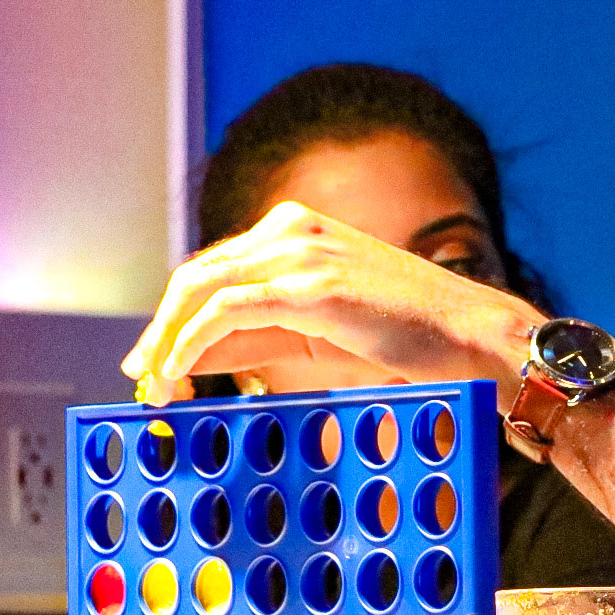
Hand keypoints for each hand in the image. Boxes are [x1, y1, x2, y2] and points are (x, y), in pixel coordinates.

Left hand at [122, 201, 541, 405]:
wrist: (469, 333)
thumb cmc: (406, 335)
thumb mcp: (317, 331)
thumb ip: (257, 336)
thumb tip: (193, 359)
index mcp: (296, 228)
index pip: (214, 269)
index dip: (175, 317)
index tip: (156, 362)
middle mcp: (292, 228)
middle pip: (196, 275)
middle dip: (161, 330)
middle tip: (145, 378)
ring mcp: (301, 252)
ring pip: (201, 289)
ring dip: (168, 341)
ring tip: (158, 386)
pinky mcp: (310, 286)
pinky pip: (227, 311)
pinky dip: (191, 344)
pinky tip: (181, 374)